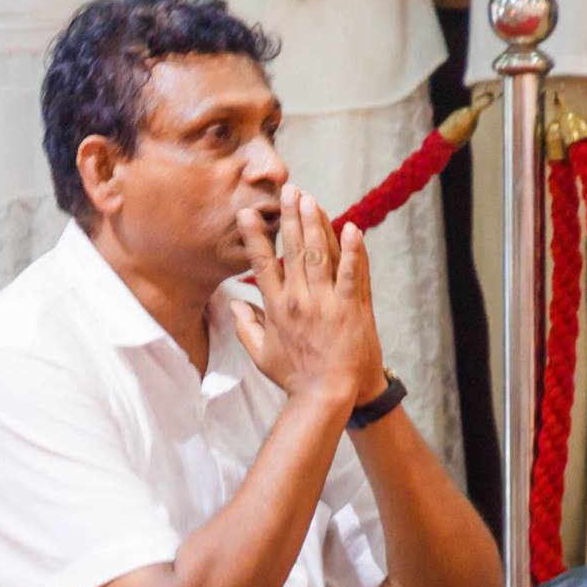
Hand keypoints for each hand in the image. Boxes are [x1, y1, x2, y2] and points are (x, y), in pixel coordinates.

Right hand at [231, 186, 385, 410]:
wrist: (327, 394)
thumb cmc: (294, 376)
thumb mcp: (260, 354)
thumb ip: (245, 325)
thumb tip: (233, 302)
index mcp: (276, 308)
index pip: (262, 264)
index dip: (255, 237)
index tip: (247, 214)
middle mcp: (299, 300)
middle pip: (293, 250)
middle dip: (290, 217)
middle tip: (289, 191)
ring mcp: (326, 303)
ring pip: (320, 255)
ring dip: (316, 224)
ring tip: (311, 199)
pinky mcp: (351, 308)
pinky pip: (352, 273)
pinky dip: (353, 250)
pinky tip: (352, 227)